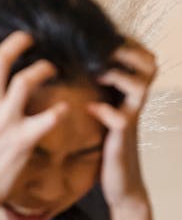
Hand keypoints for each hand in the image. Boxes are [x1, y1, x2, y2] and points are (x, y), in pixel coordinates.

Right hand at [0, 29, 66, 219]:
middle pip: (1, 59)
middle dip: (17, 42)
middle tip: (28, 38)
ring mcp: (6, 120)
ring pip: (26, 80)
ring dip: (42, 68)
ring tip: (50, 68)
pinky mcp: (24, 139)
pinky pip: (48, 118)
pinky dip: (60, 110)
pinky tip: (65, 107)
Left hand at [86, 41, 155, 210]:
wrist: (120, 182)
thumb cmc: (107, 144)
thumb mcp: (103, 111)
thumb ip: (97, 91)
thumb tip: (70, 64)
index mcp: (129, 93)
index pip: (143, 57)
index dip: (129, 43)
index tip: (104, 37)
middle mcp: (134, 102)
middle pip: (150, 65)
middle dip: (128, 52)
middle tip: (103, 51)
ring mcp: (131, 119)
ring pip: (140, 87)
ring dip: (118, 76)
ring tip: (97, 74)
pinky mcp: (121, 139)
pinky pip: (121, 121)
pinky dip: (105, 111)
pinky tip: (90, 109)